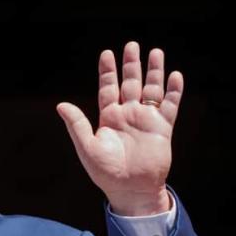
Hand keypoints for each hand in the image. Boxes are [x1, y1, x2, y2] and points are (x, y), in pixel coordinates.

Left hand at [56, 42, 180, 215]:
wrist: (130, 190)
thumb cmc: (105, 173)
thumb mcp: (88, 148)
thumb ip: (77, 125)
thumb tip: (61, 105)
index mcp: (108, 118)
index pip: (108, 88)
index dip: (107, 71)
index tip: (107, 53)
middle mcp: (127, 115)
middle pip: (130, 83)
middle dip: (131, 65)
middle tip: (132, 45)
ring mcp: (146, 120)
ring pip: (151, 89)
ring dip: (154, 72)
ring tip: (156, 52)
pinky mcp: (162, 129)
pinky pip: (169, 106)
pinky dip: (173, 91)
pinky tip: (175, 76)